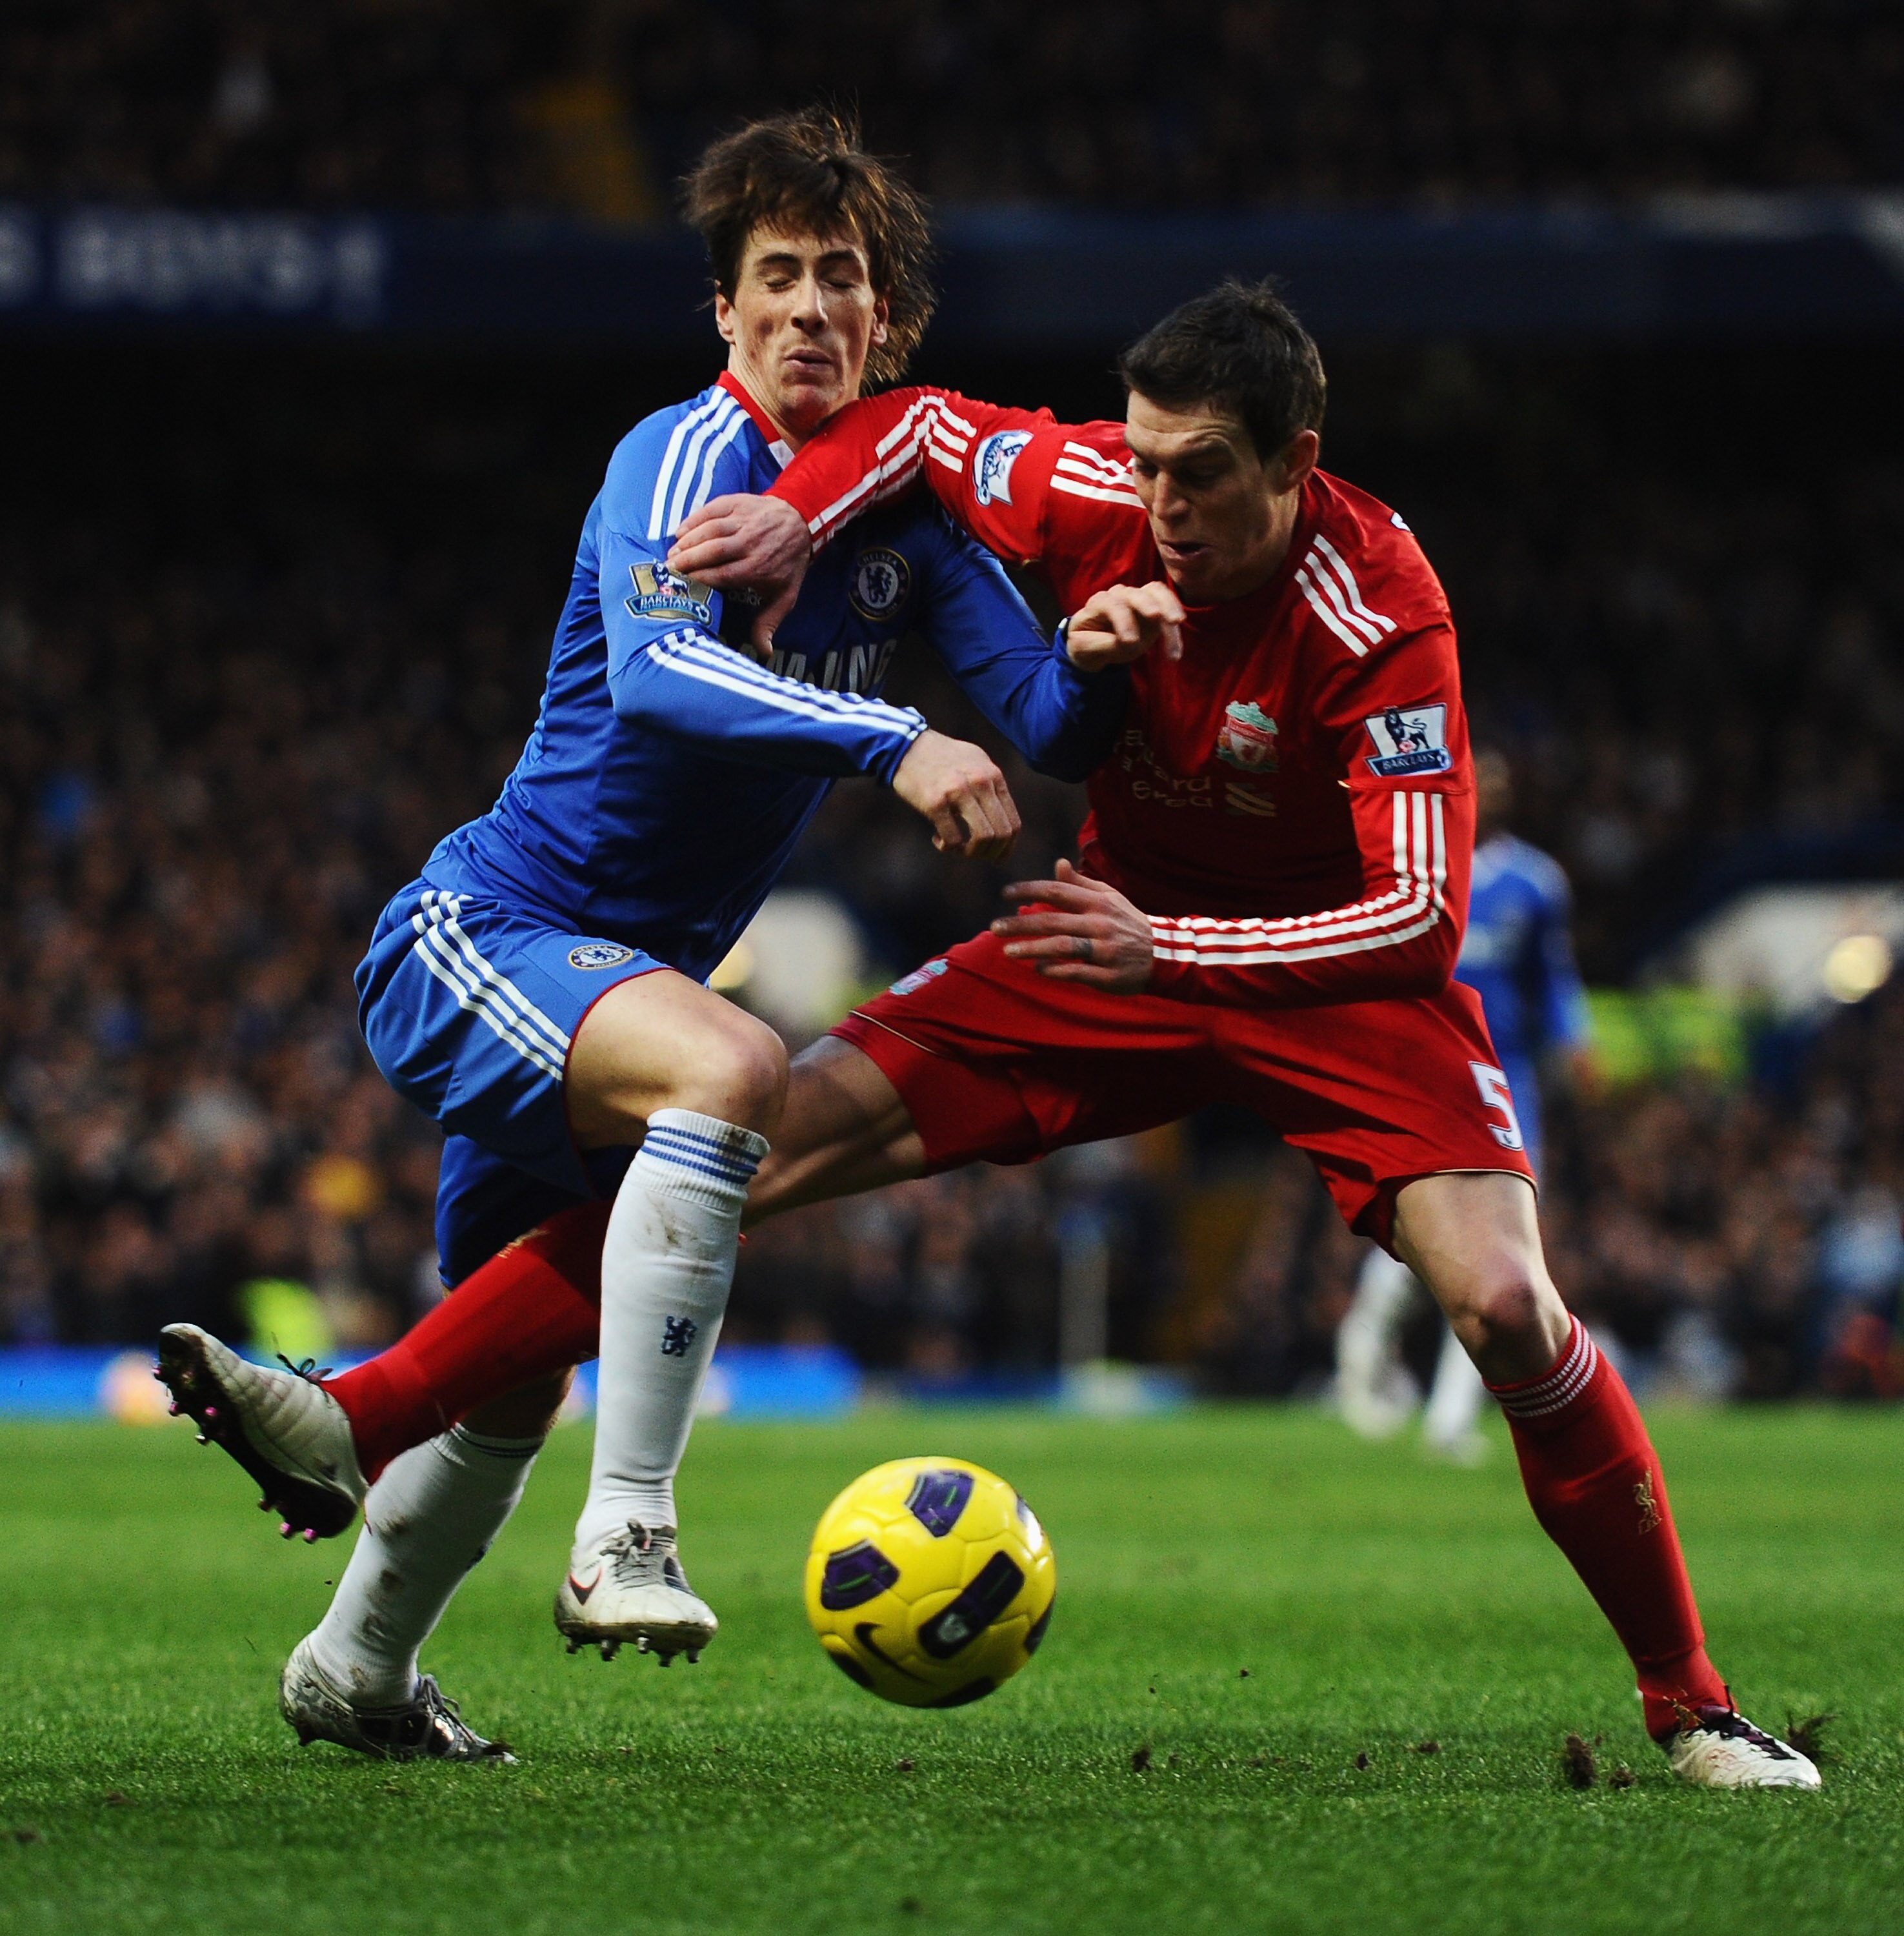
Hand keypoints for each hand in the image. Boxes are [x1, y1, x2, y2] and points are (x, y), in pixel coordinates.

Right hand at [669, 494, 811, 656]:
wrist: (800, 523)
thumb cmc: (787, 564)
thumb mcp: (784, 596)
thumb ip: (768, 623)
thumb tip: (763, 653)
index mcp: (758, 567)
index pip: (722, 574)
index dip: (699, 579)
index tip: (682, 587)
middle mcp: (750, 542)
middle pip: (713, 551)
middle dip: (687, 560)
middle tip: (668, 570)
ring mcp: (743, 520)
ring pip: (709, 530)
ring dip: (687, 542)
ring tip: (671, 555)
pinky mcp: (737, 503)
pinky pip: (711, 510)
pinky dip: (693, 521)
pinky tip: (680, 533)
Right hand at [892, 731, 1021, 861]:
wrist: (907, 746)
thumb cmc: (941, 757)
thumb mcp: (976, 762)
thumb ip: (991, 785)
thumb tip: (1002, 817)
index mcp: (993, 775)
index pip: (1013, 823)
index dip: (1008, 847)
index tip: (997, 857)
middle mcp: (980, 782)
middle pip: (1001, 834)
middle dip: (992, 854)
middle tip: (976, 856)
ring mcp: (958, 792)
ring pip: (982, 837)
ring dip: (971, 853)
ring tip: (958, 850)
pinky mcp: (935, 802)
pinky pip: (952, 838)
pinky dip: (948, 848)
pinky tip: (938, 840)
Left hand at [992, 859, 1153, 990]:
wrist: (1163, 955)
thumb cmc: (1128, 923)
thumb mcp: (1109, 898)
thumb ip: (1080, 883)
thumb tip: (1058, 863)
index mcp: (1098, 902)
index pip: (1058, 891)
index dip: (1029, 890)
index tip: (1005, 893)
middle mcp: (1101, 923)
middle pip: (1053, 921)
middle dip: (1021, 924)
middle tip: (994, 928)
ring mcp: (1105, 950)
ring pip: (1062, 947)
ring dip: (1032, 949)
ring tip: (1007, 951)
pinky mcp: (1109, 975)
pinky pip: (1077, 972)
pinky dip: (1055, 970)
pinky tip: (1037, 968)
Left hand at [1063, 582, 1184, 671]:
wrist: (1096, 644)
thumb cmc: (1086, 644)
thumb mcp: (1082, 648)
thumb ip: (1097, 644)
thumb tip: (1119, 642)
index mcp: (1098, 603)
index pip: (1111, 604)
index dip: (1123, 620)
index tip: (1130, 642)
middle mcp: (1119, 596)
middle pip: (1135, 593)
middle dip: (1147, 604)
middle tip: (1158, 618)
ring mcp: (1138, 599)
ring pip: (1157, 594)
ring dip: (1169, 608)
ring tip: (1176, 629)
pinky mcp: (1154, 608)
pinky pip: (1168, 607)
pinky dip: (1174, 628)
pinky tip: (1175, 651)